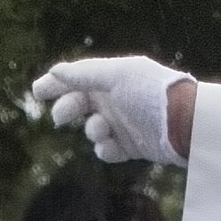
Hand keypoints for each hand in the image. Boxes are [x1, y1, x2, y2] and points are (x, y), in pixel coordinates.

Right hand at [32, 54, 193, 165]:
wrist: (184, 123)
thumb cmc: (151, 93)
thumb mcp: (116, 77)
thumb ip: (84, 74)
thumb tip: (56, 70)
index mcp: (111, 77)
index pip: (77, 78)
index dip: (56, 84)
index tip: (36, 92)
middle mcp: (116, 98)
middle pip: (79, 104)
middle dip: (67, 109)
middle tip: (61, 117)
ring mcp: (124, 123)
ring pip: (92, 130)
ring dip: (92, 130)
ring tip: (104, 129)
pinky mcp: (132, 146)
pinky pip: (108, 150)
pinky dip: (107, 149)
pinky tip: (115, 147)